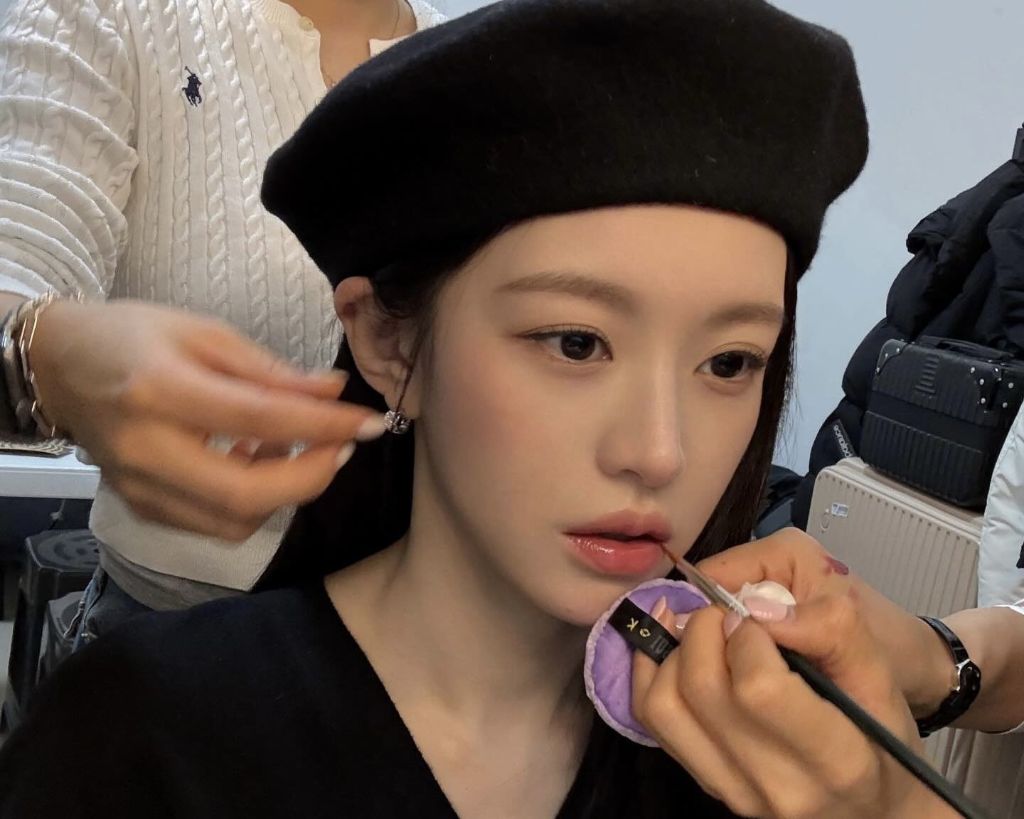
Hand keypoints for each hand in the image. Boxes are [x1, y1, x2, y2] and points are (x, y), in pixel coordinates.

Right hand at [29, 299, 384, 539]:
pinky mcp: (141, 508)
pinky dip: (252, 502)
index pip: (261, 419)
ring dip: (285, 492)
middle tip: (342, 446)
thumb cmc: (134, 337)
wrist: (59, 365)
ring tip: (297, 448)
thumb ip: (271, 371)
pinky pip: (213, 524)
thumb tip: (334, 394)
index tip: (371, 423)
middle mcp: (145, 449)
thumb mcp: (204, 334)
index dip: (324, 426)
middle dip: (311, 476)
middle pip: (246, 494)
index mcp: (160, 390)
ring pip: (233, 522)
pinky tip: (259, 462)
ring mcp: (138, 488)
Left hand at [629, 530, 956, 817]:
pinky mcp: (707, 785)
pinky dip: (651, 670)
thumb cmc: (882, 738)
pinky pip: (652, 721)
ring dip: (672, 648)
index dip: (748, 633)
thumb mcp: (882, 678)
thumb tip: (759, 603)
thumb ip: (833, 631)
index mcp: (835, 760)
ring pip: (663, 705)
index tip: (760, 618)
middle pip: (701, 689)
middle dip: (705, 628)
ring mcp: (734, 792)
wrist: (874, 809)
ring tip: (702, 626)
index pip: (758, 687)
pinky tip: (673, 643)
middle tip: (727, 612)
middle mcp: (777, 786)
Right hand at [697, 530, 958, 720]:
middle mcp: (765, 563)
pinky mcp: (764, 618)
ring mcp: (762, 592)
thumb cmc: (892, 647)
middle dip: (711, 642)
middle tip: (727, 688)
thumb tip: (740, 621)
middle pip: (707, 600)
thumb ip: (802, 622)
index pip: (709, 576)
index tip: (707, 670)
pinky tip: (741, 694)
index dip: (701, 622)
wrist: (922, 672)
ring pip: (714, 626)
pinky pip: (729, 640)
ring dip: (721, 659)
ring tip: (735, 696)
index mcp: (782, 551)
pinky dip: (733, 667)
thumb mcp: (851, 634)